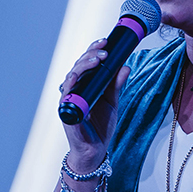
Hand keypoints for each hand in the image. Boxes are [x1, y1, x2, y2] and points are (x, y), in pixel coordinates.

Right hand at [59, 38, 129, 171]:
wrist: (96, 149)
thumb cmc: (101, 126)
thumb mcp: (113, 101)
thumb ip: (117, 84)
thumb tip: (126, 66)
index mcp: (86, 84)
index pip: (87, 62)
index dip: (94, 50)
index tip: (106, 42)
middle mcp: (75, 89)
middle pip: (79, 65)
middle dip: (90, 55)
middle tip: (104, 50)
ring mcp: (69, 99)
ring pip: (72, 76)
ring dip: (83, 66)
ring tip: (96, 60)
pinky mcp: (67, 110)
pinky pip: (66, 95)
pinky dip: (70, 84)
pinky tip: (76, 77)